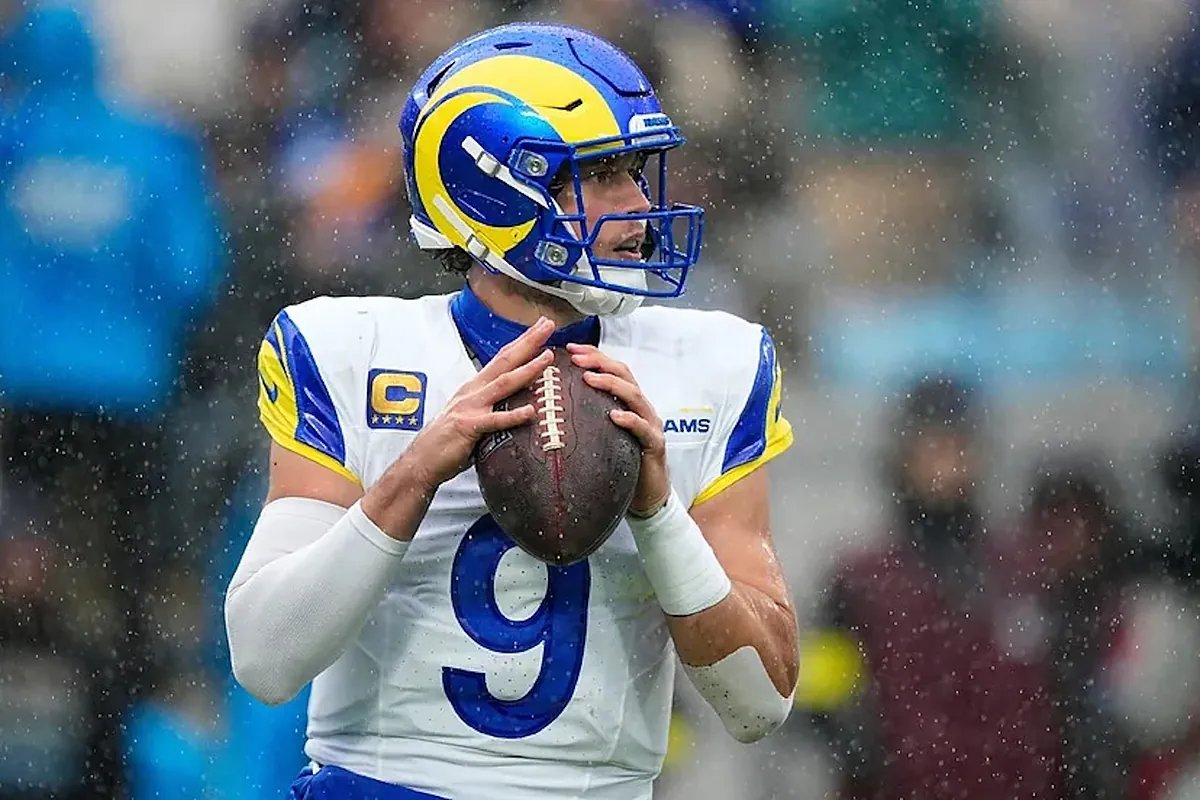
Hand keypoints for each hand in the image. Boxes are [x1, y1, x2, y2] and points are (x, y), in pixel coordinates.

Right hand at [408, 318, 555, 489]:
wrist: (421, 461)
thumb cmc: (447, 440)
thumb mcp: (471, 413)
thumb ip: (491, 404)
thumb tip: (516, 401)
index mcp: (475, 387)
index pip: (502, 358)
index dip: (522, 341)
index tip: (540, 327)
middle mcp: (473, 391)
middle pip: (505, 361)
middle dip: (528, 342)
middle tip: (548, 325)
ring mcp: (470, 407)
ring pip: (503, 384)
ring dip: (527, 370)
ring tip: (547, 358)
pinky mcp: (469, 427)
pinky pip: (495, 421)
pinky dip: (513, 415)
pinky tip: (531, 411)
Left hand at [566, 343, 669, 516]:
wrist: (647, 495)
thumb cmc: (621, 464)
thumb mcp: (601, 436)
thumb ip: (586, 418)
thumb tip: (551, 407)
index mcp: (627, 402)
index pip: (612, 370)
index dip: (594, 356)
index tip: (570, 348)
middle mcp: (641, 408)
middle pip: (624, 374)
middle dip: (600, 363)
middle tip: (576, 358)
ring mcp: (650, 424)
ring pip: (634, 396)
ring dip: (611, 384)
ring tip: (590, 379)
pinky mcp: (655, 444)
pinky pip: (643, 428)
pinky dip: (630, 420)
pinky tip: (614, 416)